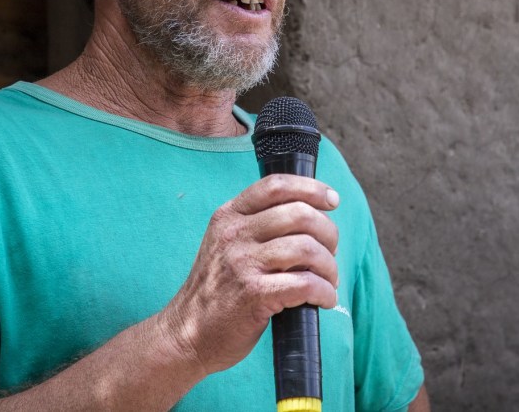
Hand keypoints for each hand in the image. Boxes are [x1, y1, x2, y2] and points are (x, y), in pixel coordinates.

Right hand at [158, 174, 339, 374]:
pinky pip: (305, 284)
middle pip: (300, 214)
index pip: (276, 186)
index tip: (332, 200)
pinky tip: (323, 299)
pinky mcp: (253, 295)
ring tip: (328, 280)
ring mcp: (242, 263)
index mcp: (229, 215)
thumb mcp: (226, 244)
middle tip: (331, 251)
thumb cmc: (217, 289)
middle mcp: (235, 234)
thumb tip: (311, 217)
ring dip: (329, 266)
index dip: (312, 188)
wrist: (187, 333)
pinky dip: (324, 291)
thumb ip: (258, 225)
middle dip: (328, 232)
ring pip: (307, 248)